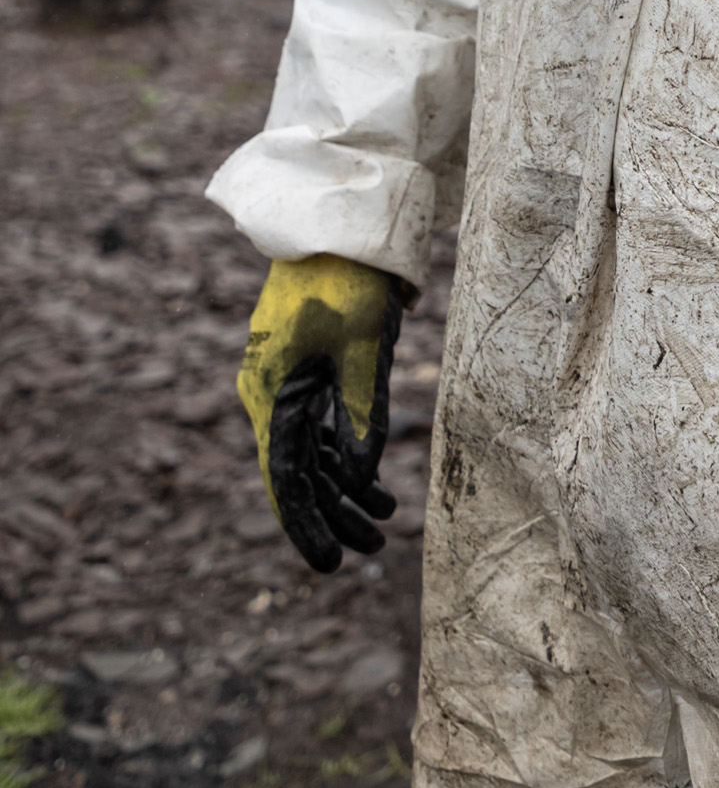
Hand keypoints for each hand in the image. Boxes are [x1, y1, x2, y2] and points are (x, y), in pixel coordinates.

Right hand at [237, 253, 402, 571]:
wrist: (333, 222)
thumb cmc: (349, 280)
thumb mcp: (363, 347)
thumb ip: (363, 413)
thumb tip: (359, 479)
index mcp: (271, 392)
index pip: (285, 477)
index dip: (307, 524)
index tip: (330, 565)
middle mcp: (267, 393)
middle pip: (296, 472)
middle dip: (333, 513)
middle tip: (373, 548)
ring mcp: (281, 381)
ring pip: (307, 453)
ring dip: (341, 488)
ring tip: (382, 522)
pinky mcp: (299, 369)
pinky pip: (314, 427)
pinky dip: (341, 454)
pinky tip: (371, 482)